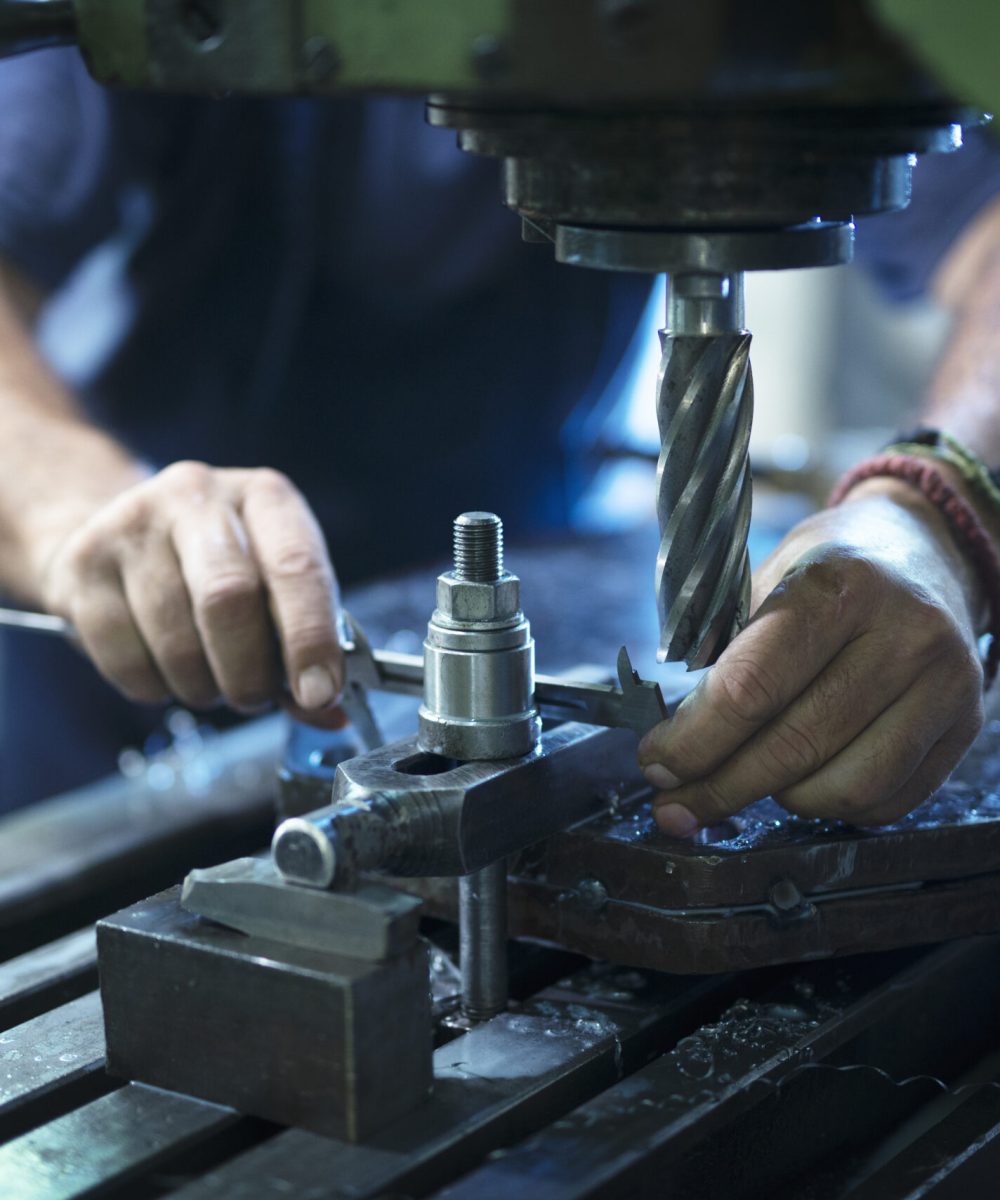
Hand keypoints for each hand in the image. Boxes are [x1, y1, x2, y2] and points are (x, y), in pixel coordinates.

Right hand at [40, 461, 343, 722]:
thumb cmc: (216, 570)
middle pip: (229, 599)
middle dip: (249, 672)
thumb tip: (329, 712)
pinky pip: (125, 658)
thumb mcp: (272, 589)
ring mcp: (133, 524)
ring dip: (201, 686)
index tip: (319, 694)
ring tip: (208, 681)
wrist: (118, 536)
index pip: (297, 566)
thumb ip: (303, 648)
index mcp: (265, 498)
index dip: (311, 638)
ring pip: (175, 639)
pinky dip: (154, 688)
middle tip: (252, 698)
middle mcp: (198, 496)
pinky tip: (163, 671)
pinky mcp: (83, 563)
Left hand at [638, 479, 985, 833]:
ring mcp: (944, 684)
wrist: (925, 553)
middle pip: (794, 745)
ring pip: (846, 787)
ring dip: (779, 799)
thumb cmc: (829, 572)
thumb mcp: (766, 578)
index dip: (694, 739)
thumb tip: (672, 742)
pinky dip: (832, 807)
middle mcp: (902, 634)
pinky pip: (888, 801)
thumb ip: (722, 650)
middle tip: (675, 802)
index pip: (752, 687)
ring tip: (745, 781)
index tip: (656, 761)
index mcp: (838, 586)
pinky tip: (801, 783)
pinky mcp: (964, 724)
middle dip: (719, 786)